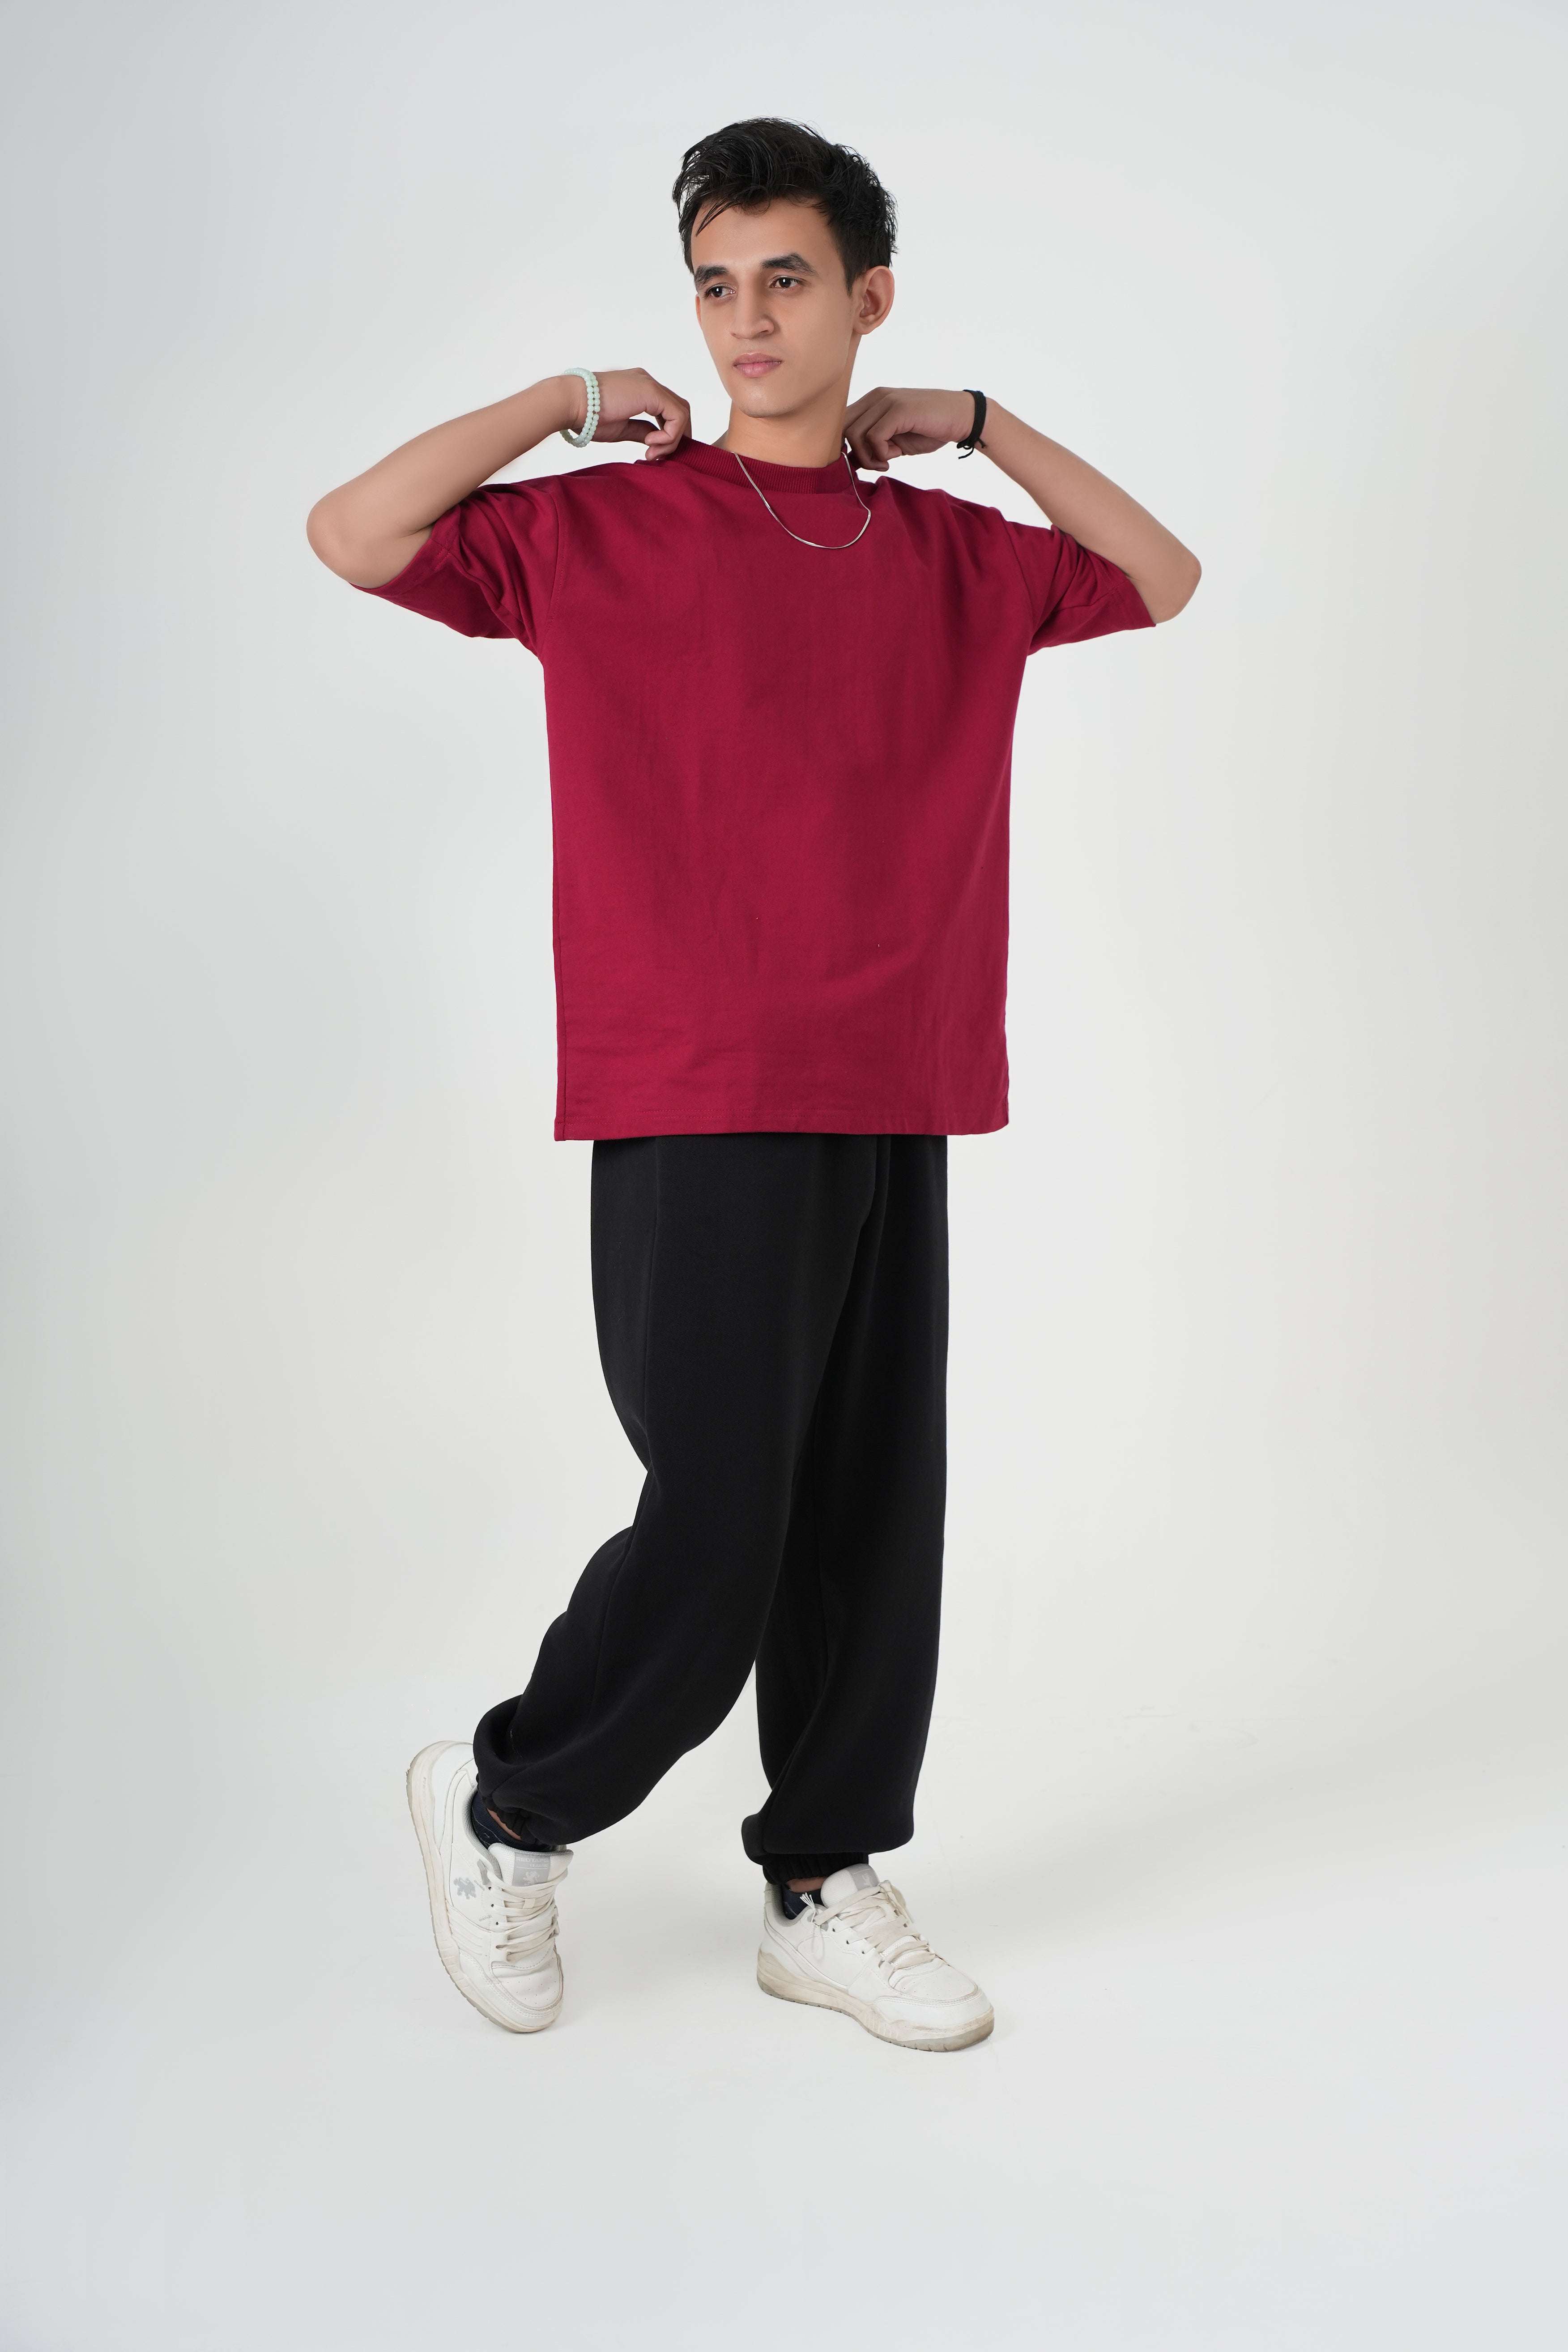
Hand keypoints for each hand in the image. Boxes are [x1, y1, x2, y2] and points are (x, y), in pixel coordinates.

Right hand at [570, 368, 691, 460]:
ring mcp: (651, 385)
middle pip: (679, 409)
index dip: (669, 433)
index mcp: (640, 389)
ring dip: (672, 439)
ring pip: (682, 412)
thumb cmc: (588, 416)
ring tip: (651, 452)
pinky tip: (650, 443)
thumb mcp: (622, 428)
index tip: (653, 453)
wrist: (572, 403)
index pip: (668, 409)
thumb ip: (642, 431)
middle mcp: (648, 383)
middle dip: (677, 436)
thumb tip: (656, 441)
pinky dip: (669, 434)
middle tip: (659, 455)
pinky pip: (677, 415)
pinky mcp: (651, 391)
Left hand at [844, 387, 975, 471]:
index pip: (842, 424)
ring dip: (868, 457)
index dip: (848, 448)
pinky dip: (881, 454)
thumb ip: (873, 447)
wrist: (961, 418)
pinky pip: (874, 437)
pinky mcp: (898, 409)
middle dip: (855, 454)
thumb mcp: (895, 442)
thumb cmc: (929, 430)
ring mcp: (886, 401)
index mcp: (873, 401)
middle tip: (876, 465)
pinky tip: (895, 457)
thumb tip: (850, 462)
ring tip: (887, 463)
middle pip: (843, 429)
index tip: (868, 462)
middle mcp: (876, 397)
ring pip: (855, 434)